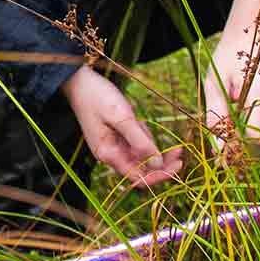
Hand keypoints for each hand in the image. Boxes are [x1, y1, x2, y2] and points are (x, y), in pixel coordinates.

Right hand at [62, 66, 184, 187]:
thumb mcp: (122, 117)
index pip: (138, 178)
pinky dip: (142, 134)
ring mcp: (113, 146)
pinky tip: (136, 120)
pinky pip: (136, 142)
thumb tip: (158, 164)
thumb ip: (140, 142)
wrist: (79, 82)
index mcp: (109, 154)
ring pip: (141, 154)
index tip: (178, 166)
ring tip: (139, 120)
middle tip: (179, 149)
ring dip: (149, 142)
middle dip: (161, 160)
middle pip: (142, 168)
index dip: (159, 176)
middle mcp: (111, 155)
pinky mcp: (116, 137)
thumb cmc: (98, 97)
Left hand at [203, 0, 259, 157]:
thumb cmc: (227, 62)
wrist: (253, 41)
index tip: (224, 143)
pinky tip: (252, 111)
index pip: (256, 139)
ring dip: (253, 138)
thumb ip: (216, 118)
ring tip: (240, 113)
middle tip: (229, 128)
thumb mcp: (214, 84)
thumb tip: (219, 153)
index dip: (239, 148)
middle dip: (246, 147)